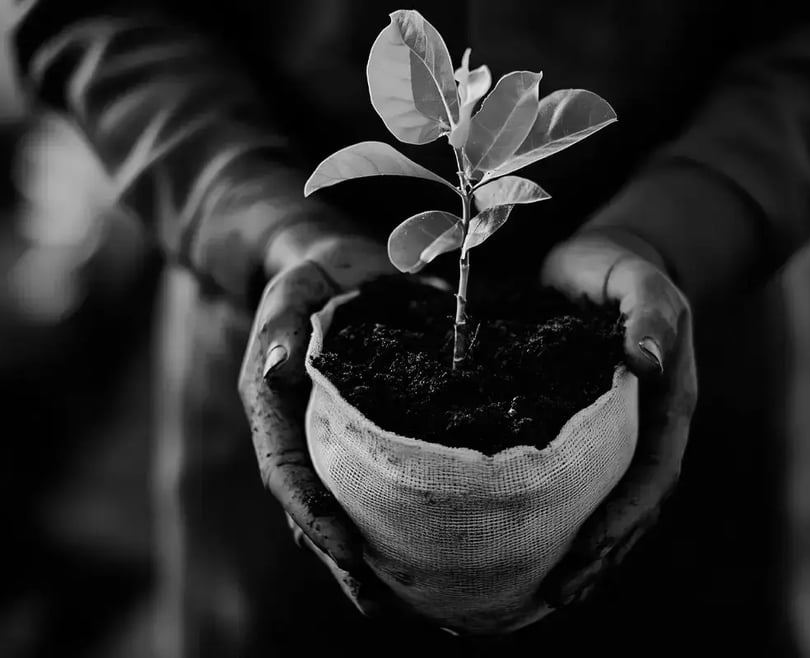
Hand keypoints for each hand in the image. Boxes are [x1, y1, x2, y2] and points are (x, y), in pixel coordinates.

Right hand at [238, 224, 396, 616]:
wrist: (330, 265)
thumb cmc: (308, 277)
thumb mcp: (291, 289)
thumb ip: (279, 326)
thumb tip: (277, 368)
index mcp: (274, 408)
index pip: (287, 474)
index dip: (313, 516)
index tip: (346, 555)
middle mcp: (300, 433)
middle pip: (312, 510)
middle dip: (342, 560)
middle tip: (378, 605)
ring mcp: (330, 437)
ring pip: (343, 506)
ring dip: (368, 556)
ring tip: (404, 601)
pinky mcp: (364, 431)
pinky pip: (375, 482)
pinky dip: (393, 519)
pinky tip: (427, 549)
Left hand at [538, 226, 697, 608]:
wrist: (603, 258)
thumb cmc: (621, 267)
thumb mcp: (640, 278)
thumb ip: (650, 312)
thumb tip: (645, 361)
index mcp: (667, 404)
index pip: (652, 474)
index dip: (624, 516)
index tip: (588, 550)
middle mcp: (645, 429)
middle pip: (633, 506)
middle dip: (600, 553)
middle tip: (558, 594)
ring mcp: (617, 434)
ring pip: (606, 504)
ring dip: (583, 551)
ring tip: (547, 593)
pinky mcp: (581, 429)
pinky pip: (577, 484)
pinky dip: (560, 519)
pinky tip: (528, 544)